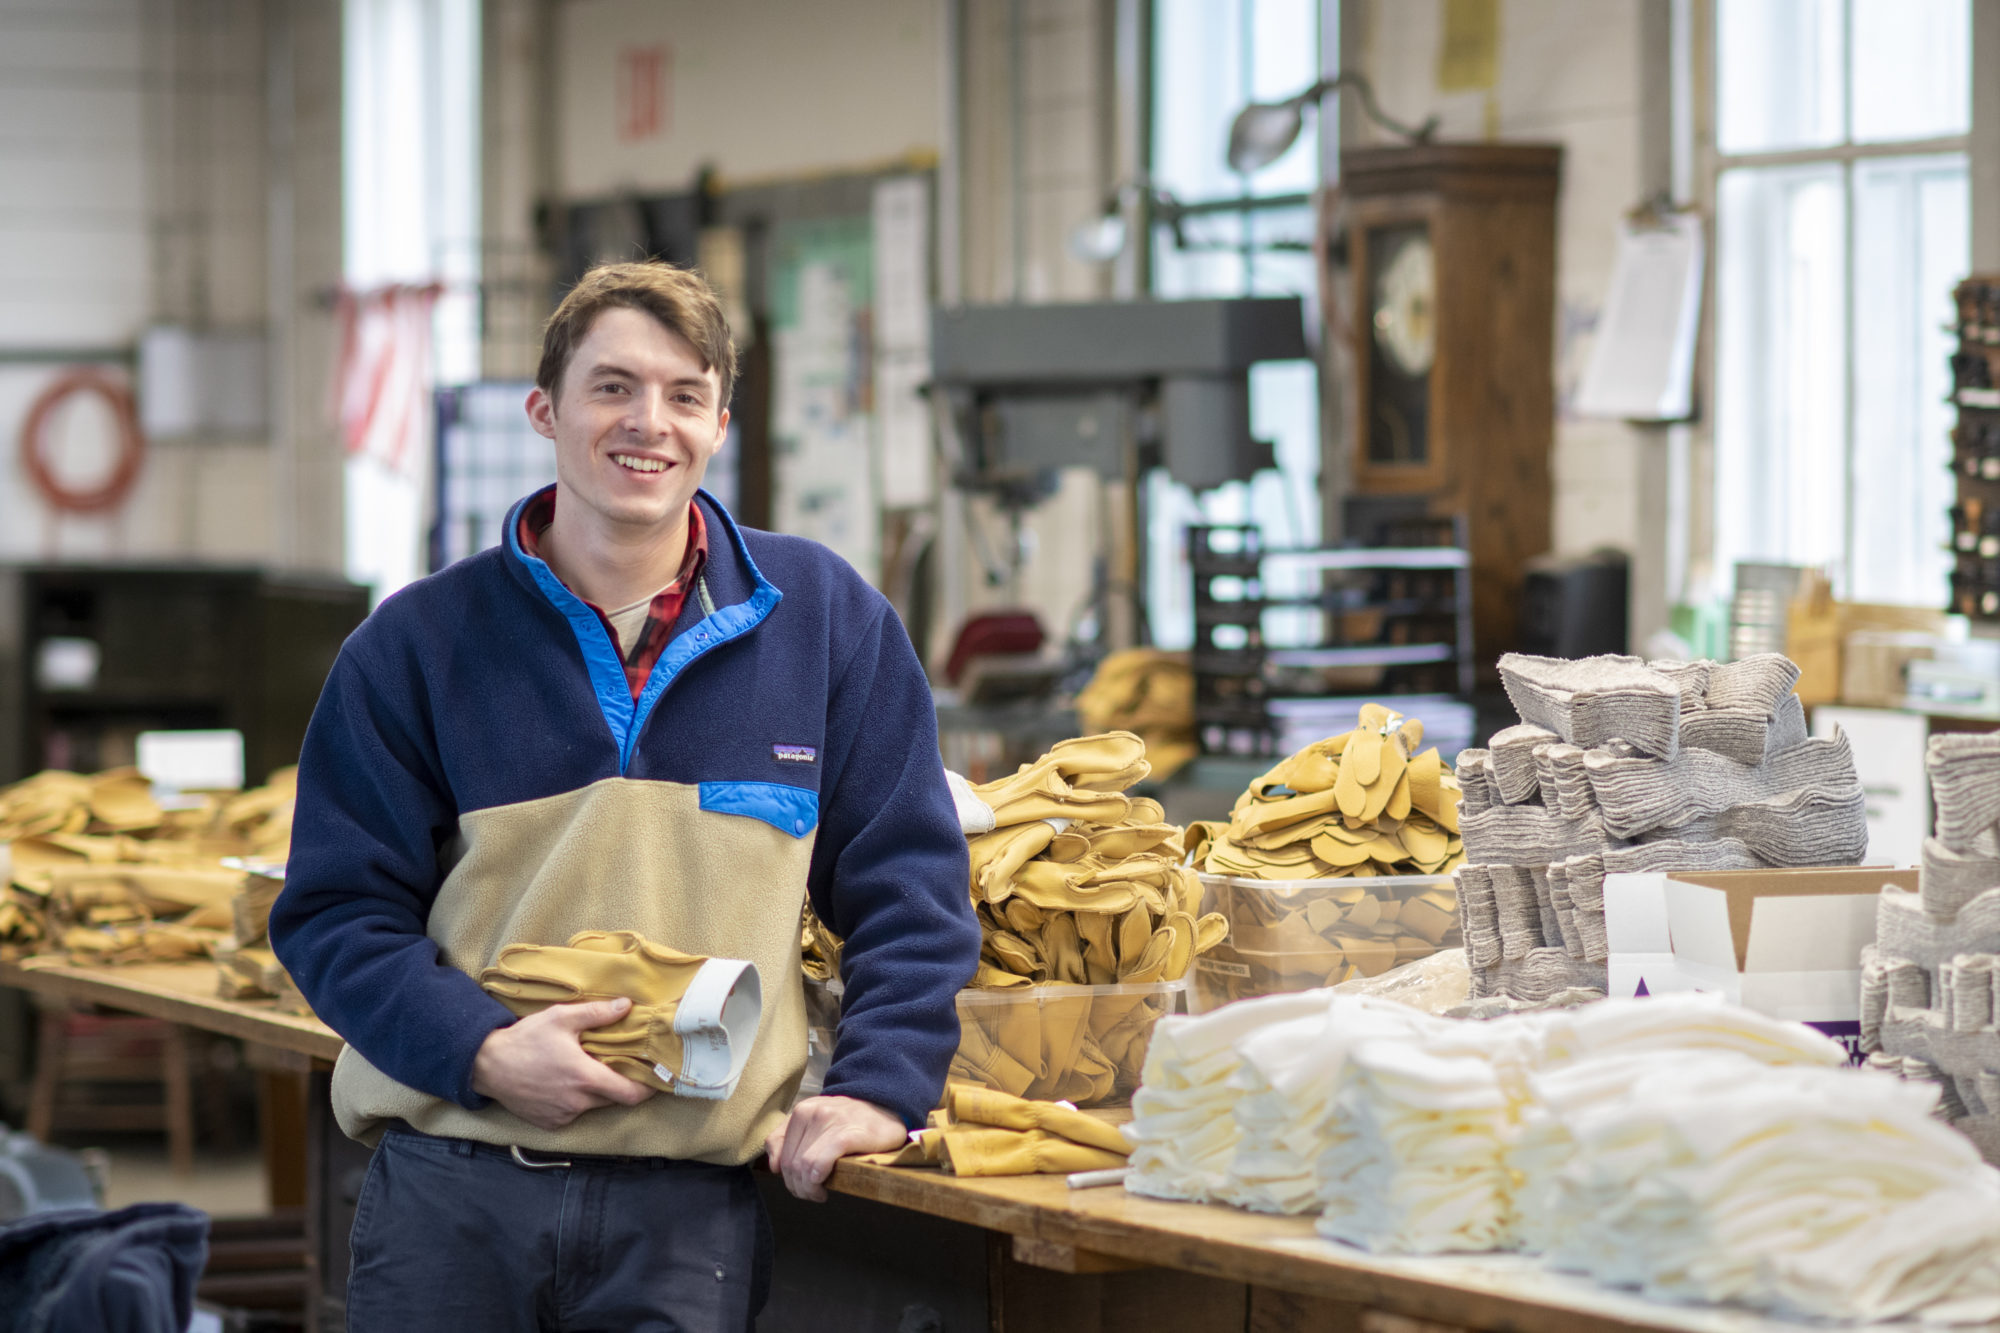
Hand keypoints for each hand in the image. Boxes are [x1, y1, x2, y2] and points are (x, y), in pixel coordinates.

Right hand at [471, 998, 655, 1130]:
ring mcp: (562, 1115)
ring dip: (594, 1092)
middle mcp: (577, 1102)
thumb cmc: (525, 1040)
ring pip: (592, 1106)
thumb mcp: (561, 1018)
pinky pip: (572, 1113)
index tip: (654, 1078)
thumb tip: (627, 1006)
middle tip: (615, 1065)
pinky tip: (562, 1083)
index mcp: (586, 1078)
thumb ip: (597, 1014)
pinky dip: (574, 1101)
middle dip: (618, 1084)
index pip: (631, 1094)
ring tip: (584, 1070)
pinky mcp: (549, 1123)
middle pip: (613, 1099)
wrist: (486, 1065)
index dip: (647, 1088)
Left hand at [762, 1095, 905, 1201]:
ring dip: (808, 1188)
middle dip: (798, 1186)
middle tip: (812, 1194)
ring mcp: (830, 1122)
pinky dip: (818, 1179)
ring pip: (803, 1166)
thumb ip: (789, 1137)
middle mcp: (813, 1112)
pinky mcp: (848, 1135)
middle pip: (790, 1163)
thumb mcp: (817, 1120)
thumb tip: (773, 1166)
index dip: (786, 1176)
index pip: (779, 1152)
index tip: (800, 1184)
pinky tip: (825, 1185)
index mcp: (802, 1110)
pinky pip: (820, 1163)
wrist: (889, 1107)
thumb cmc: (852, 1121)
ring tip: (820, 1193)